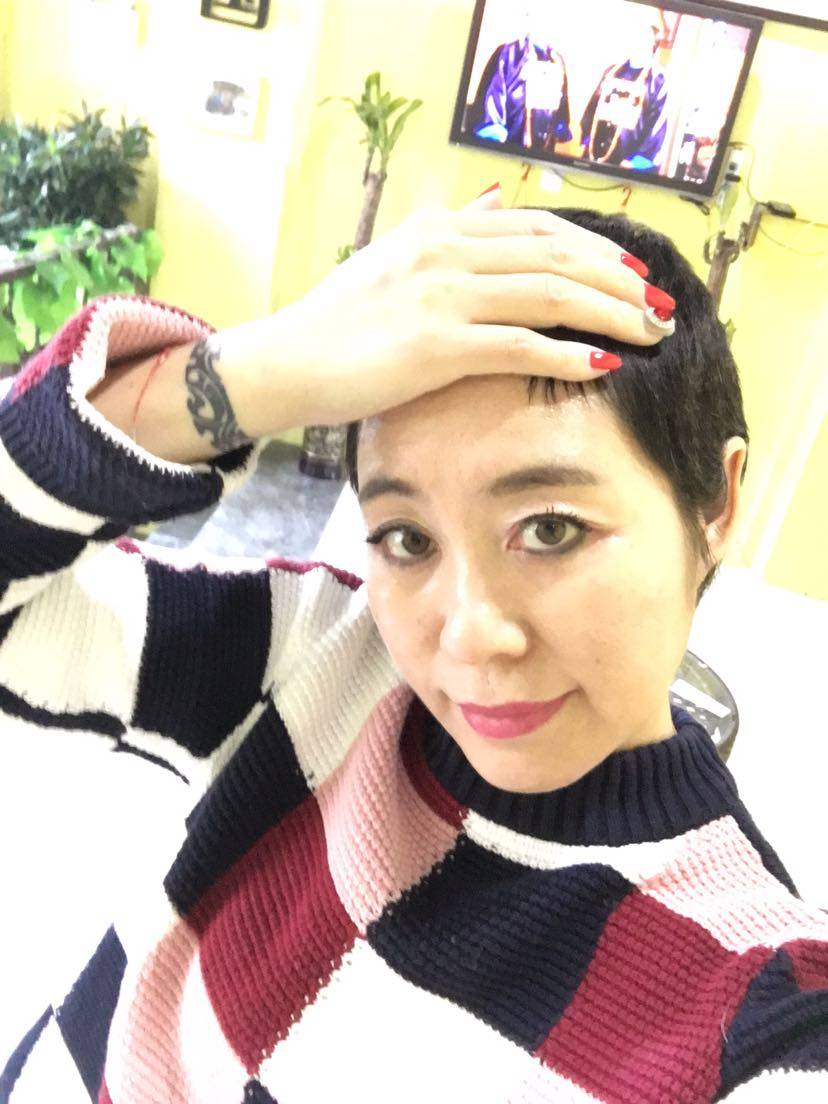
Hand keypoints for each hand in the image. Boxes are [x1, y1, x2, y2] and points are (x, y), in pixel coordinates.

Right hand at [226, 188, 673, 434]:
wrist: (285, 362)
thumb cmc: (339, 322)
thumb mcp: (393, 258)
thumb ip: (448, 229)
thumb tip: (494, 200)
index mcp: (439, 229)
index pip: (538, 228)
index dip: (595, 249)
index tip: (633, 273)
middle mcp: (446, 251)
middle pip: (556, 256)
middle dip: (618, 281)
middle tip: (660, 308)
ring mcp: (441, 295)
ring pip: (549, 295)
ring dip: (609, 313)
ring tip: (649, 333)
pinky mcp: (434, 345)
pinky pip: (517, 344)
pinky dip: (566, 353)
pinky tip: (602, 365)